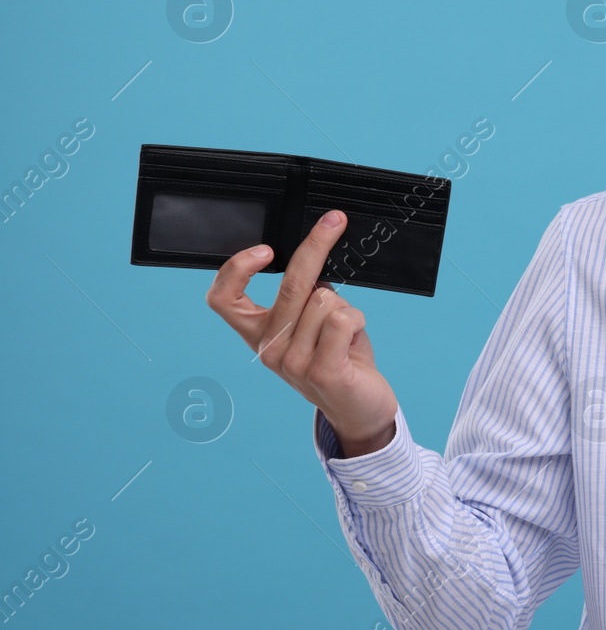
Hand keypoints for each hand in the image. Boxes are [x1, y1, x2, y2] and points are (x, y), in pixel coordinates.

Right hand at [205, 209, 398, 455]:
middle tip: (334, 220)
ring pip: (324, 299)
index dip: (235, 269)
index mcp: (259, 334)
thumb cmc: (339, 359)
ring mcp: (292, 362)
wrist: (359, 409)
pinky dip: (357, 319)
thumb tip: (315, 258)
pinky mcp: (322, 370)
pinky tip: (354, 340)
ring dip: (346, 306)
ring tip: (346, 331)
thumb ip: (305, 297)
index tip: (265, 249)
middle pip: (289, 284)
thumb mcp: (313, 325)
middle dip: (316, 245)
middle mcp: (268, 348)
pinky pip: (342, 319)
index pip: (223, 299)